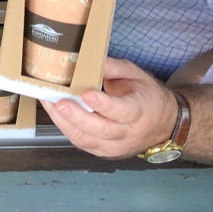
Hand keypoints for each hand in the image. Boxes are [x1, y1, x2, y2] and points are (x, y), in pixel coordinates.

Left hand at [40, 57, 178, 158]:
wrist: (163, 123)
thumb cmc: (147, 96)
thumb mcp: (136, 74)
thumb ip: (113, 67)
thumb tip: (88, 60)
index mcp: (140, 111)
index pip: (121, 111)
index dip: (103, 104)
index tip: (86, 94)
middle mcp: (128, 133)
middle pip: (101, 129)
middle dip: (77, 116)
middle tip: (58, 102)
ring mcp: (116, 146)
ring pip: (87, 139)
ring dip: (65, 123)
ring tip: (49, 104)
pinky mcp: (104, 151)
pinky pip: (82, 143)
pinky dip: (66, 129)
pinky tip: (55, 114)